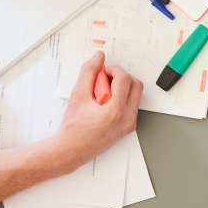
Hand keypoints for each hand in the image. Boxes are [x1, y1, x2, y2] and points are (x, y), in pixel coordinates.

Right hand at [53, 52, 141, 168]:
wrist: (72, 149)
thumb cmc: (73, 126)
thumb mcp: (77, 94)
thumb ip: (89, 72)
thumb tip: (99, 57)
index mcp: (115, 111)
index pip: (124, 79)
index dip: (113, 70)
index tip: (102, 72)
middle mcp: (127, 118)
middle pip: (135, 85)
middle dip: (121, 77)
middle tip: (104, 81)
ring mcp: (130, 123)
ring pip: (135, 95)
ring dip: (121, 88)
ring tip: (102, 94)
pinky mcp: (129, 126)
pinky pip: (131, 105)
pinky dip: (121, 98)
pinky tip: (104, 103)